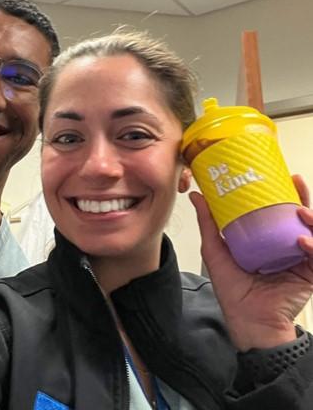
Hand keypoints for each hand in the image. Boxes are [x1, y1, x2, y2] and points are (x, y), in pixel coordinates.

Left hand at [190, 174, 312, 351]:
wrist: (248, 323)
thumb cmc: (233, 292)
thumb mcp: (216, 252)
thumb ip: (209, 224)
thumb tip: (197, 196)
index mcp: (268, 239)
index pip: (279, 210)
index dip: (282, 192)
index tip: (279, 175)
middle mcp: (285, 246)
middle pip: (300, 216)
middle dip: (301, 197)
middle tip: (295, 182)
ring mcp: (300, 260)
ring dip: (311, 218)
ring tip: (300, 211)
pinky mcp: (310, 275)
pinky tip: (303, 241)